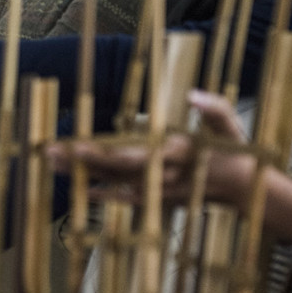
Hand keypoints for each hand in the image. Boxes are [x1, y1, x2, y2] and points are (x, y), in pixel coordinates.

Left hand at [45, 90, 253, 206]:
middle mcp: (160, 173)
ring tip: (53, 164)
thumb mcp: (228, 122)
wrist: (242, 186)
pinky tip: (83, 190)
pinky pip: (126, 198)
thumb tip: (192, 95)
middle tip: (49, 153)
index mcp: (173, 152)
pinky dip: (105, 196)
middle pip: (113, 169)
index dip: (103, 152)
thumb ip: (212, 107)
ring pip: (114, 182)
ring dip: (84, 174)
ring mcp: (157, 188)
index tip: (77, 145)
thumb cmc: (232, 147)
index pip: (132, 154)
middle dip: (80, 161)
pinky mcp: (158, 197)